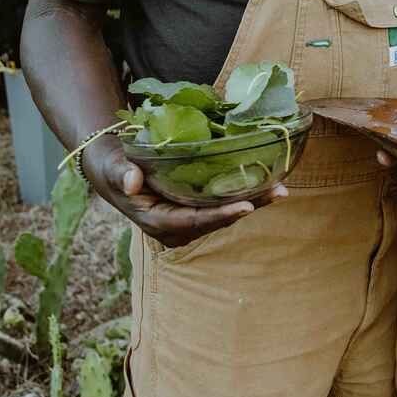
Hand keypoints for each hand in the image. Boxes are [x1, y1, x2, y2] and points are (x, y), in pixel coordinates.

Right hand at [84, 135, 286, 247]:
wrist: (116, 170)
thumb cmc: (115, 167)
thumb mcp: (115, 168)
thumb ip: (122, 173)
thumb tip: (132, 181)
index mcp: (158, 222)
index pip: (195, 221)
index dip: (222, 215)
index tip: (247, 206)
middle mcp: (176, 228)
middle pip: (218, 220)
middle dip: (249, 207)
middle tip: (280, 192)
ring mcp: (187, 221)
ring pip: (224, 214)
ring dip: (254, 202)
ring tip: (282, 188)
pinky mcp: (195, 210)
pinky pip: (222, 206)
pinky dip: (244, 196)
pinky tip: (267, 183)